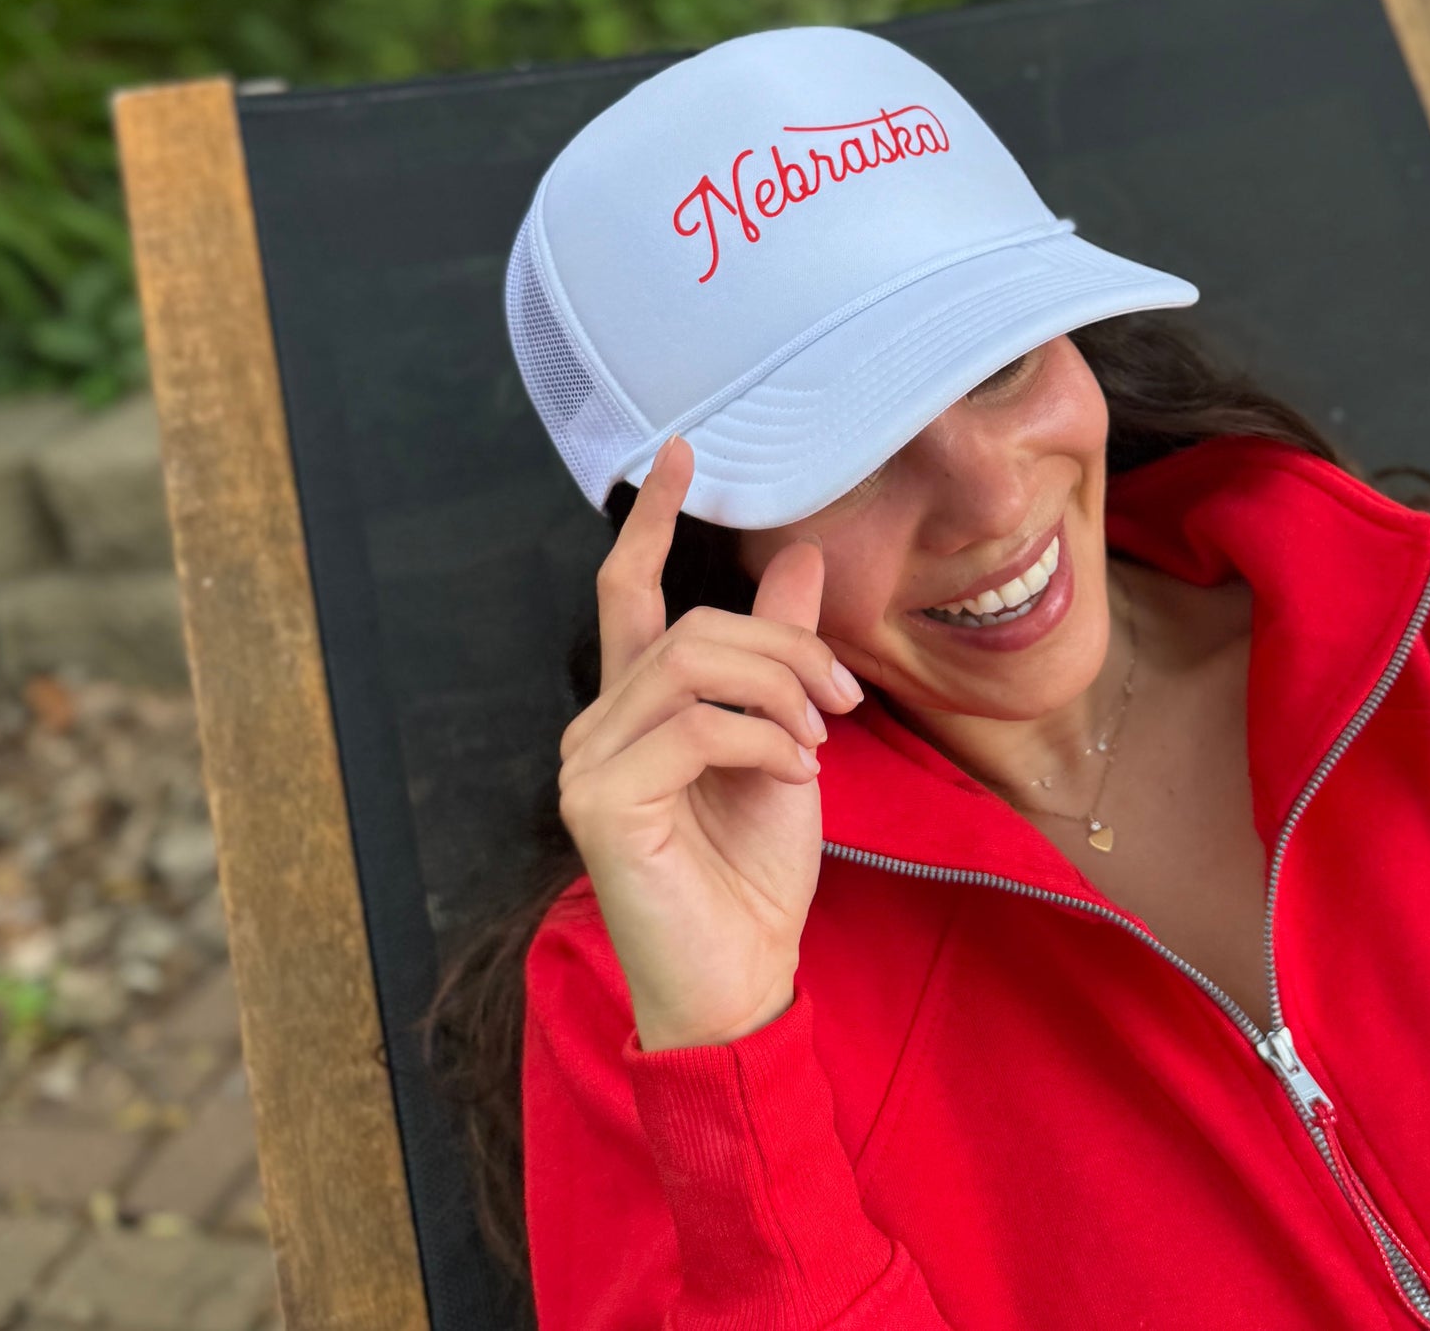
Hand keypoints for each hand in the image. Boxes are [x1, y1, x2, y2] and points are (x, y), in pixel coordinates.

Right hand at [556, 437, 861, 1049]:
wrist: (743, 978)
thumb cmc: (755, 871)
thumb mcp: (785, 742)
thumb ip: (781, 656)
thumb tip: (801, 558)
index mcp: (636, 706)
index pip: (628, 590)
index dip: (649, 517)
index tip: (679, 451)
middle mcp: (596, 724)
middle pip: (690, 624)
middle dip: (783, 647)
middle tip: (841, 702)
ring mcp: (587, 762)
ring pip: (692, 662)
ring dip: (779, 690)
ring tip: (818, 740)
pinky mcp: (598, 801)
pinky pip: (693, 725)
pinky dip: (761, 737)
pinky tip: (792, 773)